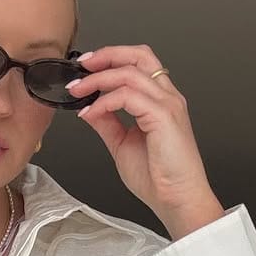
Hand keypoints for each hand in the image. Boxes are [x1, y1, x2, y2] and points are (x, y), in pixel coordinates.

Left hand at [68, 44, 225, 239]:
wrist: (176, 200)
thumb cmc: (159, 178)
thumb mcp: (122, 144)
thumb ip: (107, 123)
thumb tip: (88, 107)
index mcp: (160, 101)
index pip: (138, 63)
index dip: (110, 59)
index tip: (86, 68)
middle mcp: (166, 97)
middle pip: (139, 55)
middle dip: (107, 55)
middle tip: (82, 67)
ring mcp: (168, 104)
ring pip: (130, 73)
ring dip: (99, 79)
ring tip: (78, 91)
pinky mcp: (164, 116)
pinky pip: (128, 96)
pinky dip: (105, 101)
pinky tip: (92, 113)